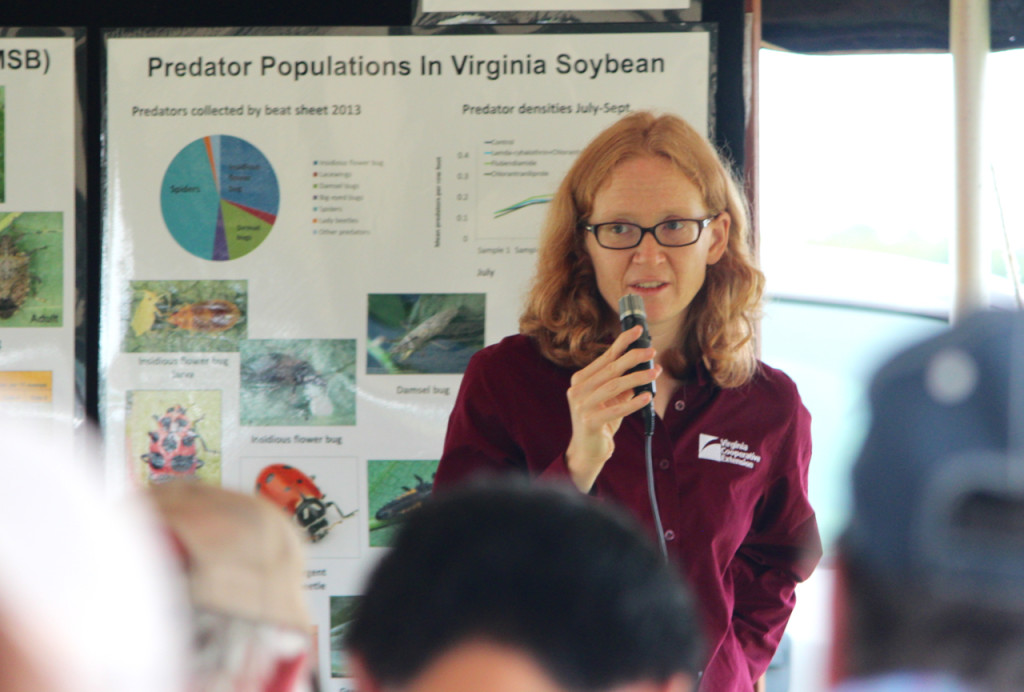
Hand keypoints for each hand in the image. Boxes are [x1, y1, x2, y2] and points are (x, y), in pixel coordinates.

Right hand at [564, 325, 658, 491]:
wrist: (588, 451)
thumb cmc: (602, 422)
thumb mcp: (613, 399)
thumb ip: (623, 383)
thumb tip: (646, 366)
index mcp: (581, 379)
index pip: (605, 356)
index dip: (622, 342)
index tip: (638, 330)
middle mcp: (577, 390)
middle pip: (610, 369)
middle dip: (633, 357)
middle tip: (651, 351)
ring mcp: (581, 406)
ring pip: (613, 386)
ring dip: (637, 377)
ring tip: (655, 372)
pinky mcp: (589, 422)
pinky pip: (615, 409)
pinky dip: (633, 403)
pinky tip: (647, 397)